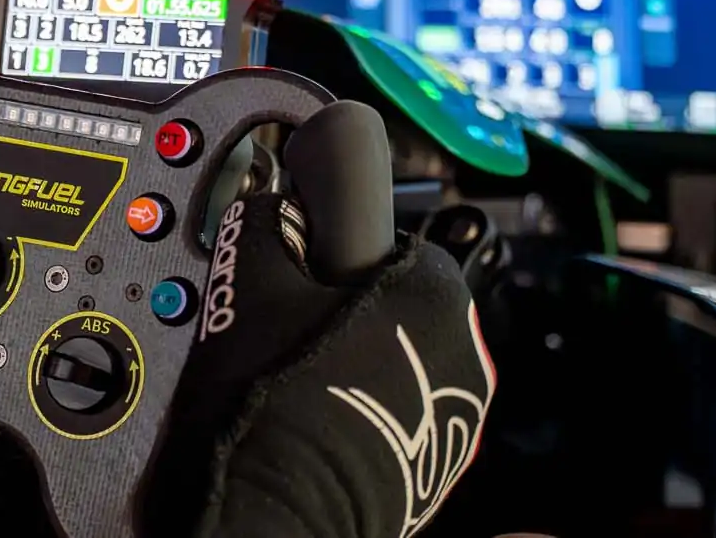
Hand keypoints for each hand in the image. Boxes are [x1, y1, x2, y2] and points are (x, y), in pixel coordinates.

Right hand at [147, 121, 495, 537]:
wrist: (278, 515)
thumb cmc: (275, 403)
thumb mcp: (248, 283)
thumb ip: (264, 223)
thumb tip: (269, 209)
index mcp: (437, 292)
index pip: (382, 234)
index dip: (325, 249)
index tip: (291, 271)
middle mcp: (466, 350)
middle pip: (385, 298)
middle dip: (334, 306)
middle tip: (279, 328)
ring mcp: (458, 416)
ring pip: (388, 355)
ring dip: (345, 357)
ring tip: (290, 380)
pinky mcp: (437, 464)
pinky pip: (393, 407)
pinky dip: (357, 406)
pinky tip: (310, 418)